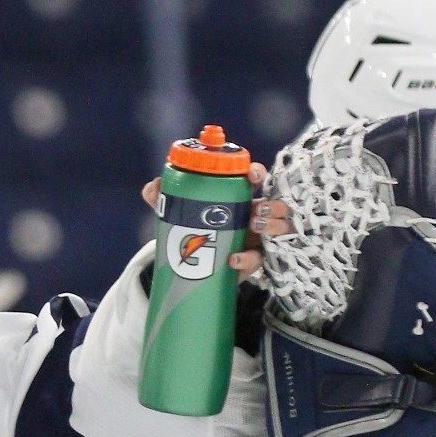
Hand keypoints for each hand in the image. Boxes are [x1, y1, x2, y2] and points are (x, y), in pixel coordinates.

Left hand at [142, 163, 293, 279]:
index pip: (256, 179)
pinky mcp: (252, 261)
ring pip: (280, 229)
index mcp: (238, 196)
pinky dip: (247, 259)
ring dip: (272, 226)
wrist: (187, 263)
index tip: (251, 176)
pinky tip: (232, 259)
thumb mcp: (174, 212)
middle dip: (272, 206)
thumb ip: (161, 198)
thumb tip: (155, 186)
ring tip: (252, 227)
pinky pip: (259, 260)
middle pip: (277, 205)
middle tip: (255, 210)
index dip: (257, 174)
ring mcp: (257, 238)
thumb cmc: (189, 227)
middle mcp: (253, 215)